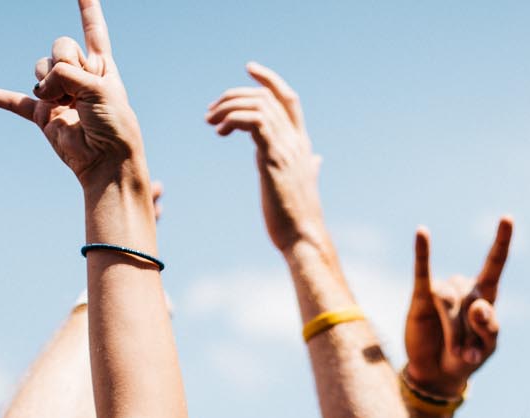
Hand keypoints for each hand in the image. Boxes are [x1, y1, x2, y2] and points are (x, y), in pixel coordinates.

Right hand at [0, 0, 144, 189]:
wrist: (106, 161)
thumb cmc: (113, 125)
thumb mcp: (98, 87)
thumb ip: (67, 73)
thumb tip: (41, 86)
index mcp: (101, 66)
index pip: (93, 30)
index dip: (88, 9)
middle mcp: (79, 76)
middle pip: (60, 46)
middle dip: (67, 63)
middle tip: (80, 91)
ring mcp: (59, 94)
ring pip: (41, 68)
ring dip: (52, 85)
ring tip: (67, 106)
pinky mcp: (42, 114)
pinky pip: (14, 101)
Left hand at [206, 63, 323, 255]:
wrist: (302, 237)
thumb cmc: (298, 217)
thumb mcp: (305, 184)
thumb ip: (311, 167)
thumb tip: (317, 161)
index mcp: (302, 143)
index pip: (289, 98)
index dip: (270, 79)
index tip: (249, 69)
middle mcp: (296, 140)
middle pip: (266, 97)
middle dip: (235, 95)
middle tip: (211, 111)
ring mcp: (286, 147)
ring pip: (257, 105)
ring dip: (228, 107)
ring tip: (211, 122)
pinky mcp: (273, 158)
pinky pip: (253, 121)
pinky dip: (233, 118)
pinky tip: (221, 131)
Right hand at [402, 217, 510, 398]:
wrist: (436, 374)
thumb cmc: (466, 358)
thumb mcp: (487, 348)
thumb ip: (489, 327)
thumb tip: (478, 305)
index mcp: (484, 295)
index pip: (495, 264)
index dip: (501, 241)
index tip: (507, 218)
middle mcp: (464, 287)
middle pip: (470, 300)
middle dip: (470, 333)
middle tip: (467, 355)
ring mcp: (442, 291)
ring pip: (449, 301)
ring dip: (454, 331)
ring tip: (456, 352)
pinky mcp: (421, 297)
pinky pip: (422, 271)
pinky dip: (422, 252)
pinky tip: (422, 232)